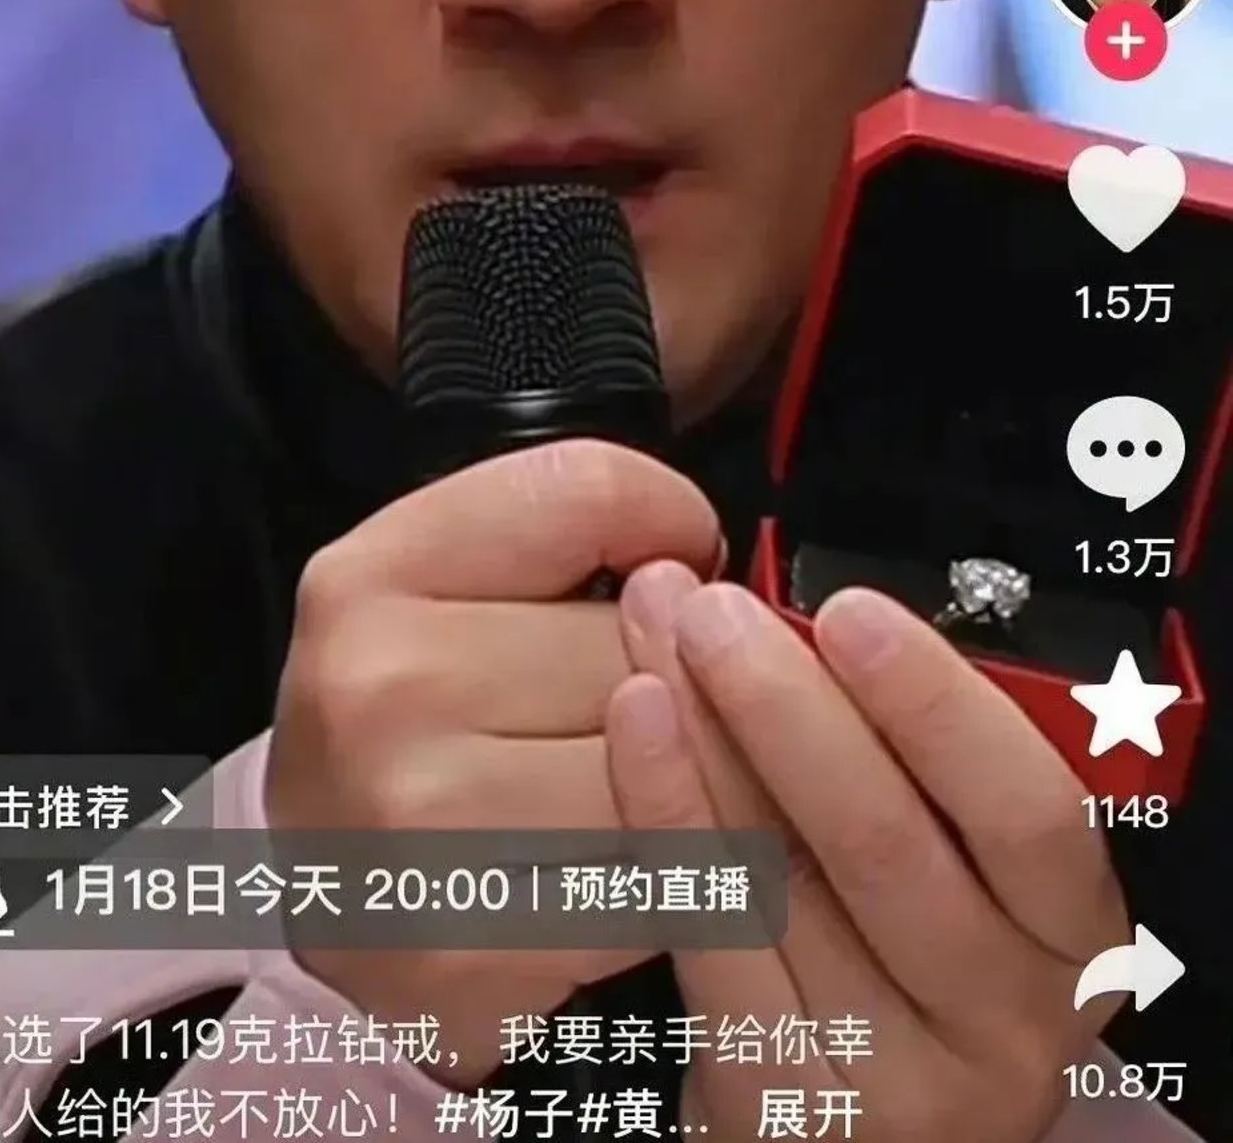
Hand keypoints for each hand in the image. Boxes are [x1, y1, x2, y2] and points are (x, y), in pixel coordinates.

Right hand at [264, 439, 723, 1085]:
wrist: (333, 897)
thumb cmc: (421, 719)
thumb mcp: (453, 586)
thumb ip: (575, 538)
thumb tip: (713, 579)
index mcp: (373, 574)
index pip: (590, 492)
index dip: (667, 520)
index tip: (676, 558)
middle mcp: (379, 686)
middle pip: (645, 644)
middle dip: (681, 671)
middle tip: (645, 698)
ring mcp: (419, 824)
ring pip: (668, 770)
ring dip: (695, 782)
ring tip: (647, 780)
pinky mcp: (473, 948)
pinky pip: (661, 888)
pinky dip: (676, 880)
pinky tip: (630, 864)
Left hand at [609, 566, 1127, 1142]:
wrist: (842, 1115)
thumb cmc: (895, 944)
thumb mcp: (950, 853)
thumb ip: (904, 748)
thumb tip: (801, 606)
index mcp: (1064, 929)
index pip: (1027, 810)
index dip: (937, 703)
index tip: (850, 610)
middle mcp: (1001, 1016)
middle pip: (888, 847)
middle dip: (788, 707)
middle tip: (714, 615)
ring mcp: (897, 1075)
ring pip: (785, 882)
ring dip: (708, 740)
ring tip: (656, 640)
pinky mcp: (789, 1100)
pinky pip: (713, 932)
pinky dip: (665, 814)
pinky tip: (634, 728)